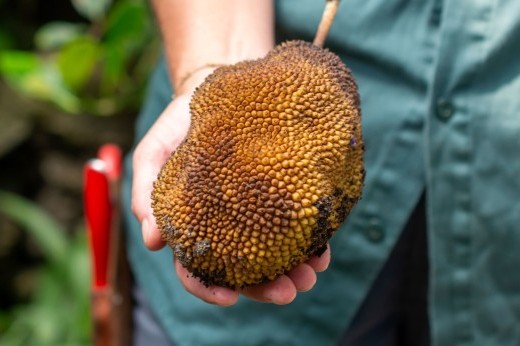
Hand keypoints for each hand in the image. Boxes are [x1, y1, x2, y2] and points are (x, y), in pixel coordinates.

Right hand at [131, 81, 330, 306]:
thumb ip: (147, 190)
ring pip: (276, 253)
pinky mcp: (284, 192)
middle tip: (288, 291)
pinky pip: (299, 224)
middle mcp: (229, 224)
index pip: (198, 269)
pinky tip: (322, 251)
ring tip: (311, 274)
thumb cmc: (183, 122)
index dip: (209, 289)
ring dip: (294, 270)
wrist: (221, 84)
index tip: (229, 298)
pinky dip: (312, 242)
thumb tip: (151, 242)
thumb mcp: (156, 150)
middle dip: (265, 287)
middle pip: (245, 269)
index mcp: (195, 224)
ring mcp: (259, 211)